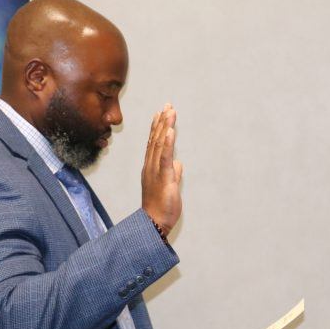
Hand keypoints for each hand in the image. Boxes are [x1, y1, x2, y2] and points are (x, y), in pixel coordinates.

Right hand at [141, 104, 182, 236]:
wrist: (154, 222)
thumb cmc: (161, 207)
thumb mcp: (170, 186)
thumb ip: (173, 173)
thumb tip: (178, 164)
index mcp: (152, 167)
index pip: (154, 143)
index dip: (157, 127)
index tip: (160, 113)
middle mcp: (151, 166)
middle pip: (156, 139)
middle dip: (162, 121)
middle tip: (167, 105)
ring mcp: (155, 170)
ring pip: (160, 144)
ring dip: (165, 126)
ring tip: (169, 111)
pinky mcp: (163, 177)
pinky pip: (165, 157)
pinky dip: (168, 143)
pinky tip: (170, 131)